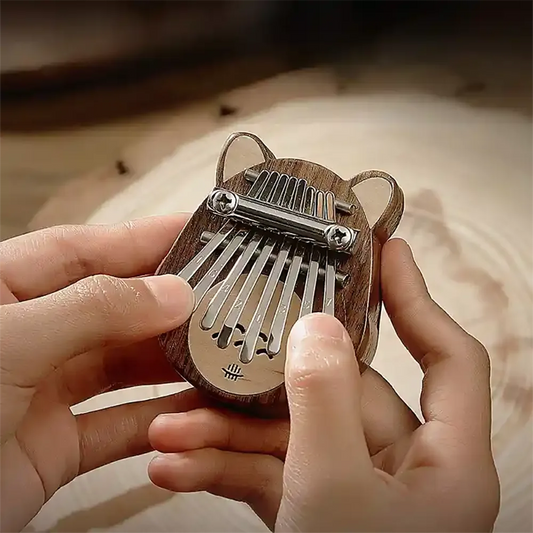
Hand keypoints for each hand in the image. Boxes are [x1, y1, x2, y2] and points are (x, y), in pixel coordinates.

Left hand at [0, 215, 205, 532]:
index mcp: (2, 292)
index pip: (86, 250)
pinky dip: (161, 418)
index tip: (198, 230)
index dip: (144, 237)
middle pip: (116, 308)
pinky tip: (196, 408)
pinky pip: (123, 424)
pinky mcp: (58, 445)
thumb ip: (93, 309)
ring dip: (173, 361)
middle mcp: (29, 337)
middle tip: (224, 293)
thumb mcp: (10, 344)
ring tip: (221, 347)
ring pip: (126, 366)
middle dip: (170, 302)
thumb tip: (172, 292)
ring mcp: (45, 391)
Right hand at [147, 238, 499, 531]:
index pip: (447, 355)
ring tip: (173, 428)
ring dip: (229, 434)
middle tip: (228, 347)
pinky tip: (179, 465)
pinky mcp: (313, 512)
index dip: (417, 298)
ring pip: (292, 436)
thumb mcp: (336, 492)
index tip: (387, 252)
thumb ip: (327, 401)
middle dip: (269, 385)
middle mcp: (403, 469)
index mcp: (444, 461)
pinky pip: (270, 475)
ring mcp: (353, 489)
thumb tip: (318, 328)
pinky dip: (226, 469)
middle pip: (339, 394)